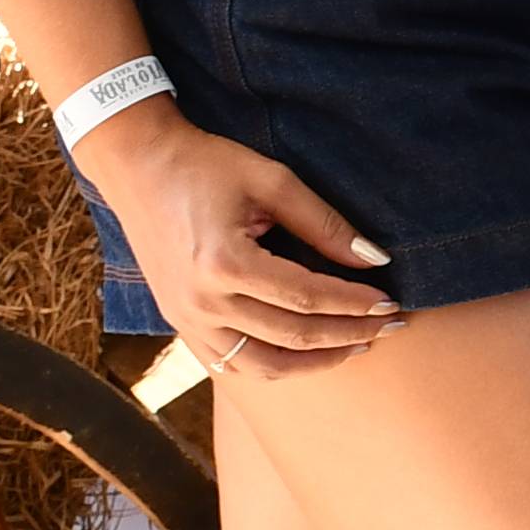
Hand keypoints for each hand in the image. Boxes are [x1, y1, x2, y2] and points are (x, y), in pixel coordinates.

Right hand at [87, 110, 400, 377]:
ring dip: (316, 362)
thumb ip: (324, 224)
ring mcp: (186, 319)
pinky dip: (276, 364)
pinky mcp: (179, 324)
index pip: (308, 297)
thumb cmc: (206, 165)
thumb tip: (375, 260)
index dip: (355, 304)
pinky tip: (307, 355)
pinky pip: (233, 363)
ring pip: (264, 364)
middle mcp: (202, 302)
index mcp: (224, 264)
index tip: (391, 302)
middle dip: (349, 334)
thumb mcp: (272, 181)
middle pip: (293, 336)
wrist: (138, 166)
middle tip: (390, 326)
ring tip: (356, 346)